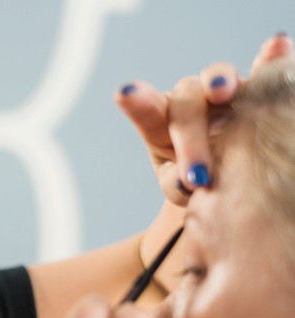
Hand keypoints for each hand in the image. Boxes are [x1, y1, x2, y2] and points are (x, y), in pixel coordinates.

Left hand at [116, 33, 292, 205]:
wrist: (225, 175)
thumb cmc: (192, 180)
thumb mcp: (179, 188)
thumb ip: (174, 185)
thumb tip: (184, 181)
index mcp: (162, 123)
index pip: (149, 112)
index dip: (138, 102)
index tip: (124, 93)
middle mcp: (190, 101)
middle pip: (186, 105)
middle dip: (190, 141)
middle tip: (196, 176)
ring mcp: (224, 91)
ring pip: (217, 77)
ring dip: (219, 80)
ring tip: (222, 90)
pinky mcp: (257, 89)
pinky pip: (266, 71)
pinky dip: (272, 57)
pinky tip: (278, 45)